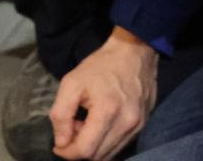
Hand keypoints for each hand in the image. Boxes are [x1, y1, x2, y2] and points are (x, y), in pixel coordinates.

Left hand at [50, 27, 156, 159]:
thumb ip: (61, 115)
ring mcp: (138, 126)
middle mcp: (127, 124)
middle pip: (97, 157)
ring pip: (109, 155)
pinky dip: (105, 143)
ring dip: (93, 147)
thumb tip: (62, 143)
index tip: (59, 144)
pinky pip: (120, 146)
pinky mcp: (143, 125)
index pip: (85, 150)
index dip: (68, 152)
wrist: (134, 52)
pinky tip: (100, 125)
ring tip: (86, 126)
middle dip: (79, 149)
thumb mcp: (71, 83)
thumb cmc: (101, 66)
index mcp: (108, 111)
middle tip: (73, 129)